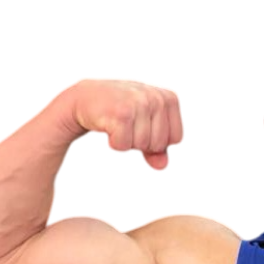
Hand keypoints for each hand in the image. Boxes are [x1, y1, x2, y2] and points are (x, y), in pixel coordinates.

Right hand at [61, 76, 185, 171]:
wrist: (87, 96)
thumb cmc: (123, 113)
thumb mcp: (146, 128)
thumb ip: (159, 151)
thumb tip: (162, 166)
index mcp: (170, 98)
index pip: (177, 139)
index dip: (158, 141)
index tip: (143, 126)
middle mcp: (156, 97)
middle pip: (159, 145)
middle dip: (141, 143)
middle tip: (127, 124)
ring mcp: (138, 103)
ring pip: (141, 146)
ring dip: (127, 143)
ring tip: (117, 124)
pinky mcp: (120, 113)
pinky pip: (123, 147)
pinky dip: (114, 145)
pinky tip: (108, 127)